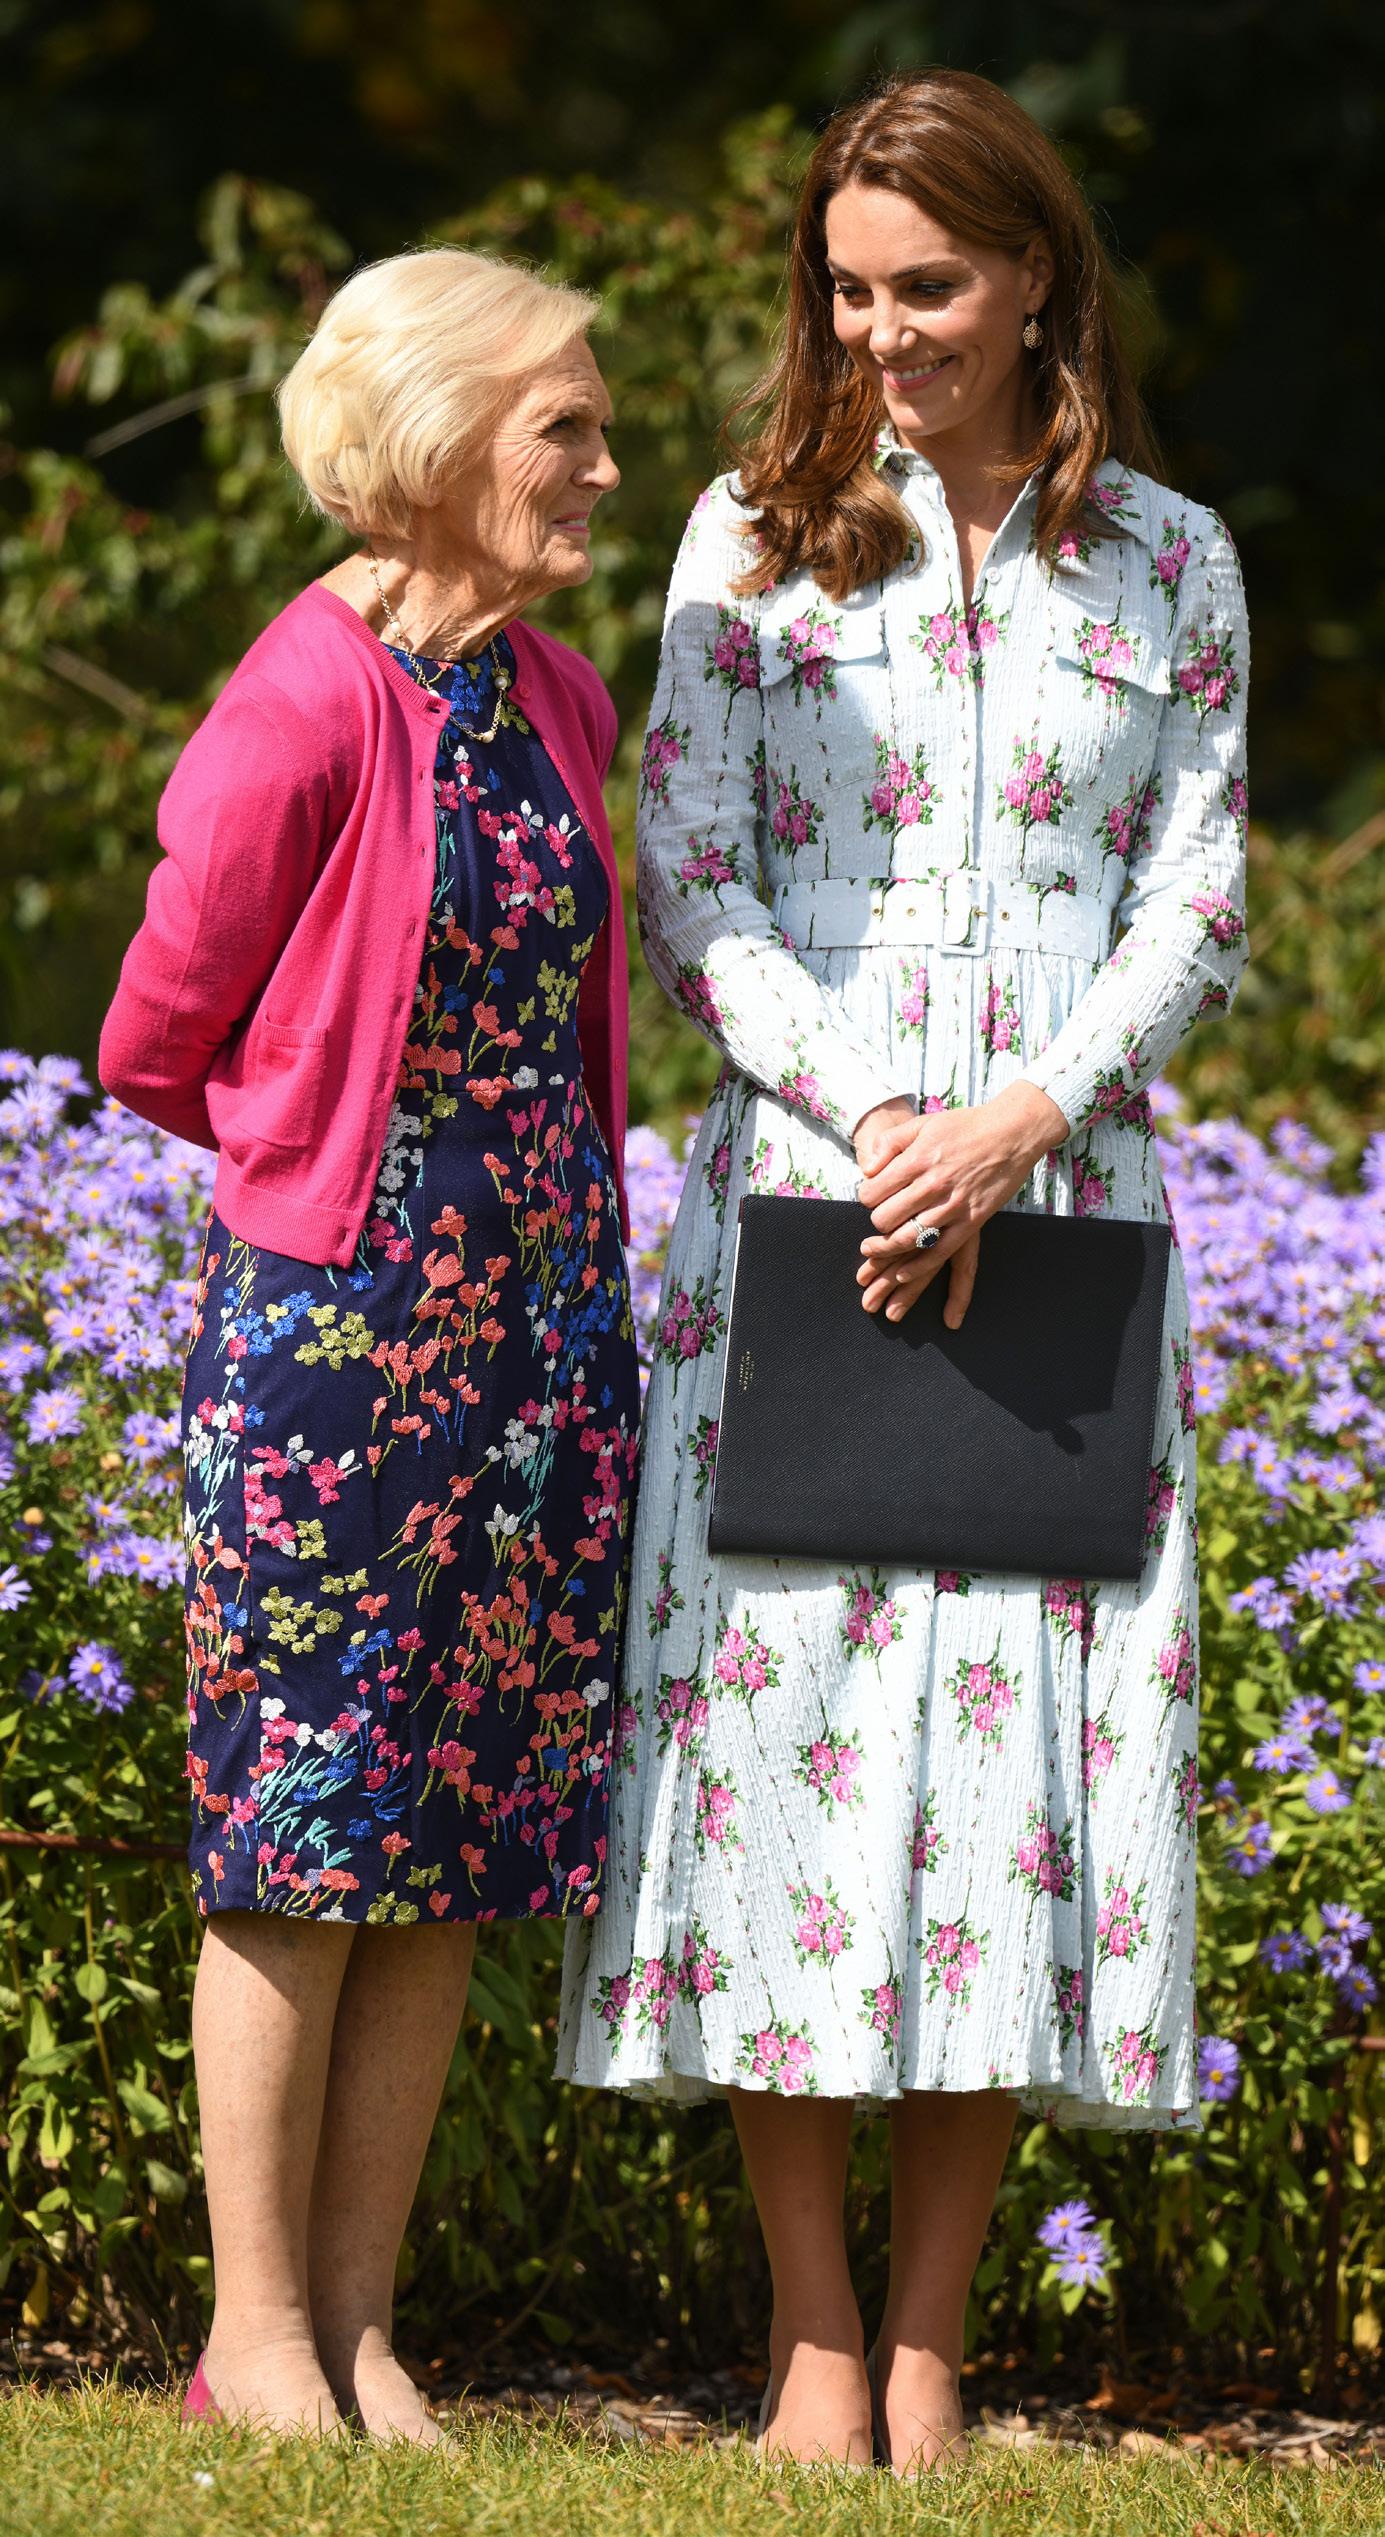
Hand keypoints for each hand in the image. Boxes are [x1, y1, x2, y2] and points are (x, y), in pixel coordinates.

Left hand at [852, 1082, 1069, 1325]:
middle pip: (884, 1219)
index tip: (873, 1197)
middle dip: (876, 1221)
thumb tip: (867, 1170)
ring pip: (906, 1240)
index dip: (867, 1197)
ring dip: (886, 1248)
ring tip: (875, 1248)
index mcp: (917, 1160)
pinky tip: (903, 1273)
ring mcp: (953, 1206)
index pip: (873, 1193)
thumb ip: (889, 1142)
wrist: (1013, 1132)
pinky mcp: (971, 1222)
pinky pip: (938, 1253)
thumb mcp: (922, 1123)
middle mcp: (932, 1185)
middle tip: (882, 1218)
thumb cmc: (966, 1126)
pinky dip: (917, 1267)